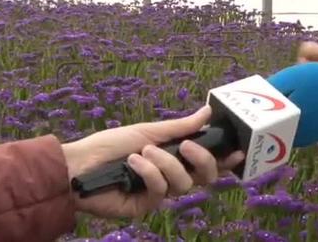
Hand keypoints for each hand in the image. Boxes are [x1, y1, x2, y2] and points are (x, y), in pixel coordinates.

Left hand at [62, 106, 245, 218]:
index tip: (238, 151)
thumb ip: (181, 126)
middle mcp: (171, 176)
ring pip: (183, 183)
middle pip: (205, 177)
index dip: (225, 160)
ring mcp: (160, 193)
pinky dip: (149, 173)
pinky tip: (133, 163)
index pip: (207, 162)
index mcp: (175, 158)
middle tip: (185, 146)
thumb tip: (208, 112)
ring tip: (143, 152)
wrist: (79, 165)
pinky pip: (161, 190)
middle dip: (202, 160)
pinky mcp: (146, 206)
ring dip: (164, 164)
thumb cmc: (111, 145)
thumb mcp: (150, 131)